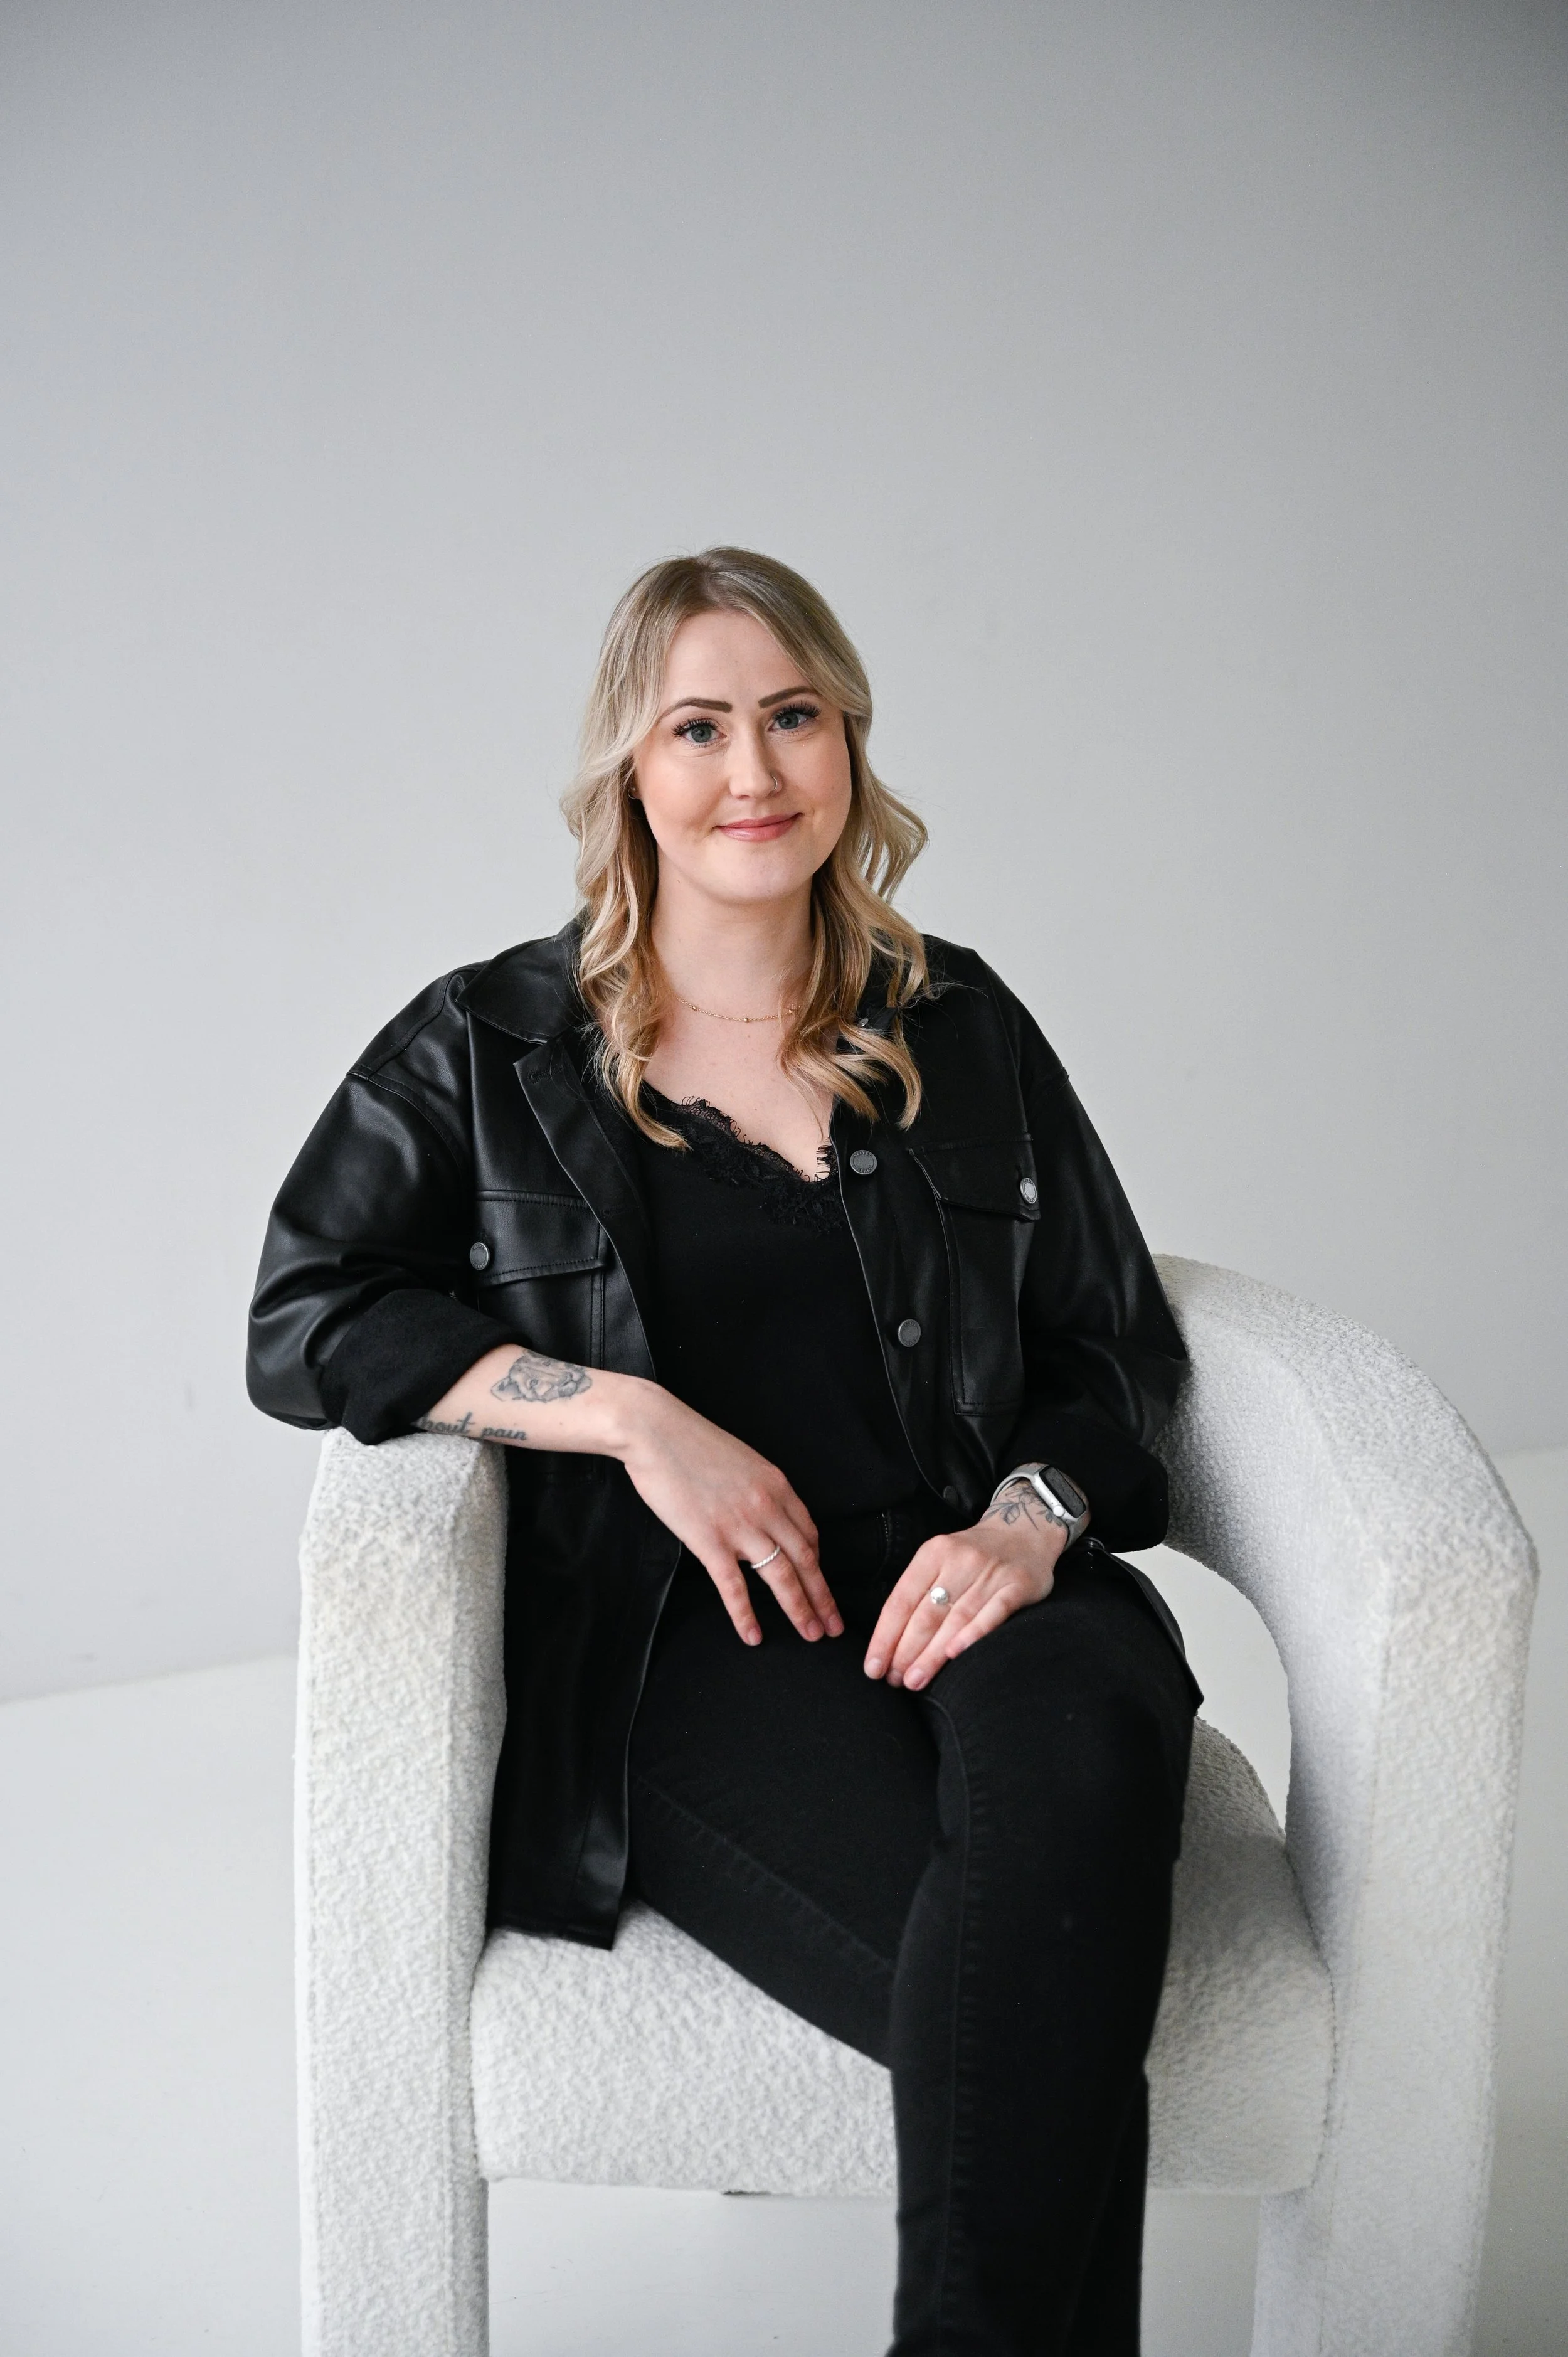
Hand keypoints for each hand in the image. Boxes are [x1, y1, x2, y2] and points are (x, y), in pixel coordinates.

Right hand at [621, 1386, 842, 1648]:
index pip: (809, 1532)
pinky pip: (735, 1587)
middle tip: (834, 1625)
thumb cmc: (690, 1443)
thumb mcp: (741, 1460)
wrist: (655, 1431)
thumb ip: (757, 1489)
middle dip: (823, 1597)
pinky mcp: (710, 1540)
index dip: (819, 1564)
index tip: (821, 1583)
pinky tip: (753, 1636)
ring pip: (782, 1577)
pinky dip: (746, 1615)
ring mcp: (740, 1525)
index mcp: (776, 1485)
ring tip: (811, 1634)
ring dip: (800, 1610)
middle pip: (806, 1560)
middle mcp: (767, 1507)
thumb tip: (762, 1512)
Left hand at [864, 1485, 1067, 1691]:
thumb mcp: (940, 1560)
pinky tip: (956, 1654)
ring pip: (956, 1618)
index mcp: (934, 1552)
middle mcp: (960, 1559)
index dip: (886, 1636)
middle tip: (894, 1681)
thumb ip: (920, 1592)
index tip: (873, 1667)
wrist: (1025, 1529)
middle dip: (906, 1651)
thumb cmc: (973, 1557)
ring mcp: (991, 1572)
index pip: (901, 1600)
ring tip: (915, 1680)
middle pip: (927, 1613)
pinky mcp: (1019, 1584)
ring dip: (933, 1654)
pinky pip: (994, 1612)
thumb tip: (890, 1643)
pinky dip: (974, 1633)